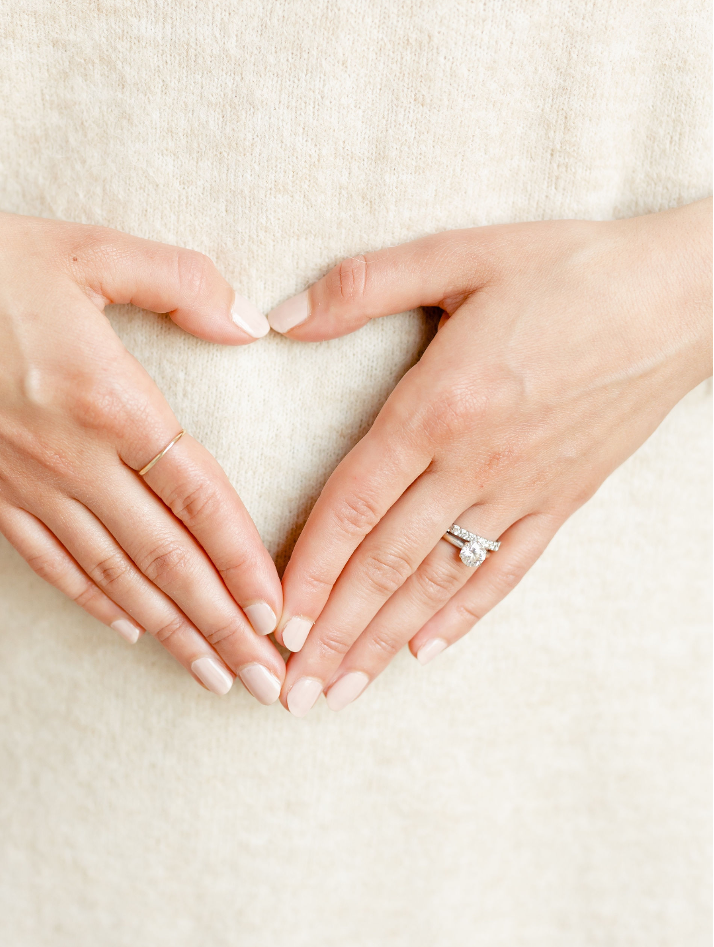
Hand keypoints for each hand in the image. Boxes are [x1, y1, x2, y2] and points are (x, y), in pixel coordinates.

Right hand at [0, 183, 284, 704]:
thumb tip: (250, 321)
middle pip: (164, 557)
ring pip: (113, 575)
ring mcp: (26, 484)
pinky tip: (127, 628)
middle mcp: (73, 459)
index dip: (243, 558)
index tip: (277, 610)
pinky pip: (50, 562)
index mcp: (110, 400)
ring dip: (170, 630)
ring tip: (213, 675)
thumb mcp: (90, 250)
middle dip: (221, 625)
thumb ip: (181, 281)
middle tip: (266, 680)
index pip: (197, 496)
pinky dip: (93, 602)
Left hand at [268, 200, 711, 714]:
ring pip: (439, 582)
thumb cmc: (569, 268)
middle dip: (333, 632)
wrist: (683, 297)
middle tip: (290, 691)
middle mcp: (476, 461)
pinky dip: (463, 617)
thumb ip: (363, 285)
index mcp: (439, 404)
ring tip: (339, 692)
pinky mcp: (565, 500)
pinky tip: (425, 651)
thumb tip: (281, 318)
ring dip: (382, 641)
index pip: (354, 504)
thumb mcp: (460, 254)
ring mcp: (524, 489)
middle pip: (387, 562)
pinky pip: (506, 572)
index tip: (274, 621)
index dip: (309, 568)